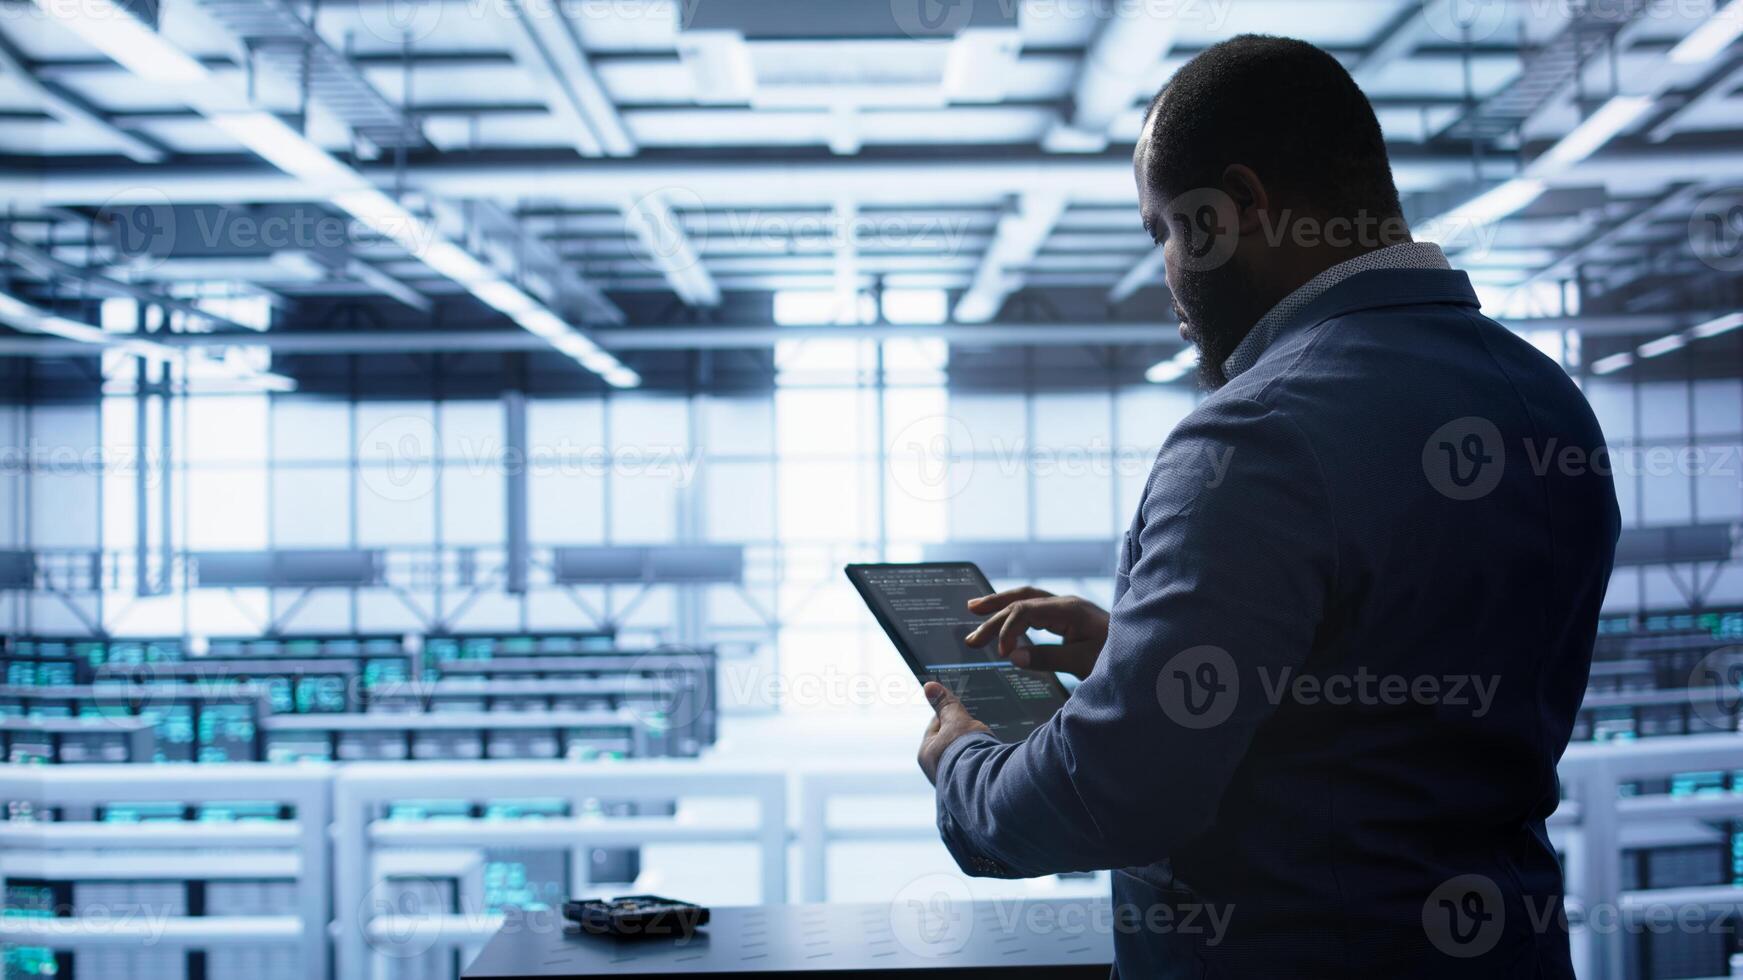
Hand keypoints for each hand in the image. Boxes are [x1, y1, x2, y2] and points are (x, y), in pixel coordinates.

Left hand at [918, 682, 990, 784]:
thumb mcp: (956, 720)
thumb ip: (945, 703)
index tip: (963, 716)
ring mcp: (948, 782)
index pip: (937, 726)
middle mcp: (933, 770)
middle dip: (964, 737)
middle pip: (950, 743)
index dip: (952, 717)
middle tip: (977, 735)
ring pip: (962, 757)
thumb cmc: (967, 751)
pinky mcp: (963, 790)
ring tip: (984, 749)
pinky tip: (987, 762)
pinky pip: (971, 771)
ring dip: (972, 752)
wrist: (984, 783)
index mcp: (926, 753)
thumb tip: (929, 686)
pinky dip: (978, 765)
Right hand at [963, 587, 1108, 679]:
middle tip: (970, 632)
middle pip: (1022, 599)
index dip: (1007, 629)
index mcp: (1070, 609)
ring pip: (1027, 600)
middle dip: (993, 612)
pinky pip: (1036, 609)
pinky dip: (1016, 614)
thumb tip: (1011, 656)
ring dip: (1001, 606)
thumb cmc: (1119, 658)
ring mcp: (1069, 609)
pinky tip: (1005, 619)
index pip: (1026, 610)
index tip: (999, 653)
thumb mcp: (1083, 663)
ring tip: (974, 609)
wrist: (1149, 653)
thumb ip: (1046, 659)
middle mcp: (1067, 603)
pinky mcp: (1070, 618)